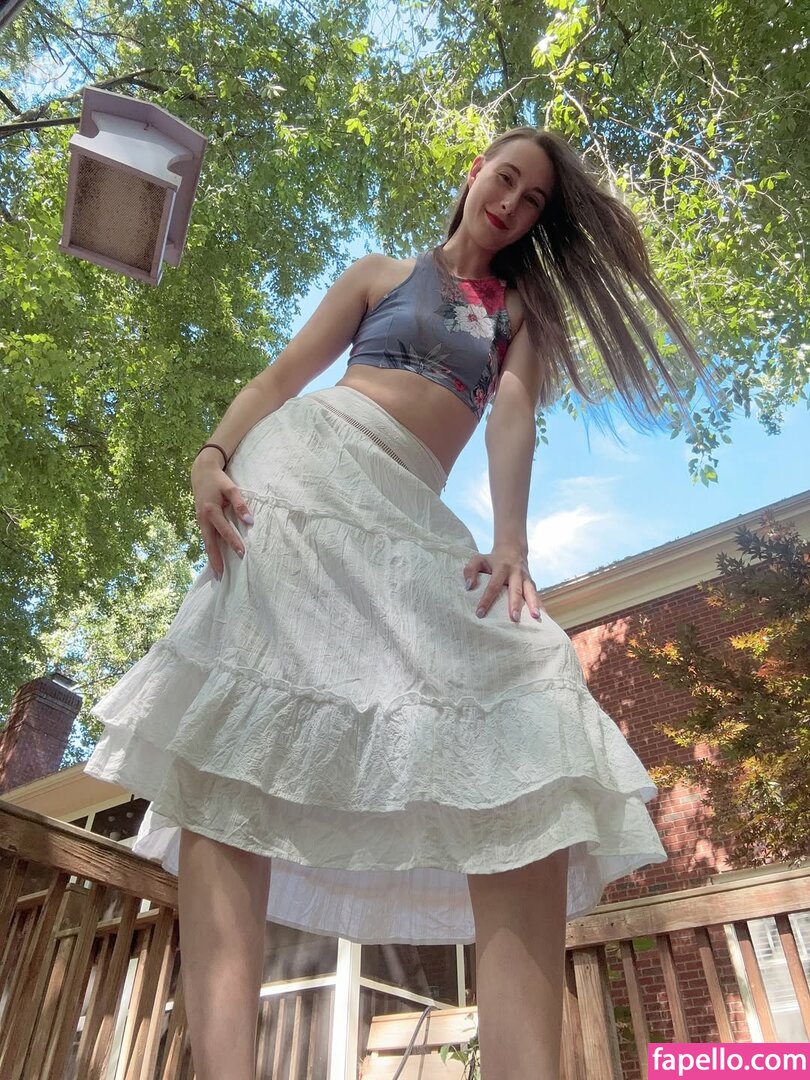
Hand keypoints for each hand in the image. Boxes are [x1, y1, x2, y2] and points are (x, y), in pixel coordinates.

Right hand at [191, 454, 253, 578]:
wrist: (201, 472)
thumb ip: (240, 504)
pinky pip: (206, 538)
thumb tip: (250, 522)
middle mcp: (203, 519)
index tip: (242, 553)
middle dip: (216, 560)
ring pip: (206, 543)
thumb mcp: (231, 488)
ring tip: (218, 573)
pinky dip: (210, 549)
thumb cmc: (218, 480)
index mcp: (211, 510)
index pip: (224, 530)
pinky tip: (215, 559)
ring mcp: (200, 521)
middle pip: (209, 543)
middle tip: (221, 576)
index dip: (233, 542)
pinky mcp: (201, 521)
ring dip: (212, 557)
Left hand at [463, 544, 544, 622]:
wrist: (512, 549)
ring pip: (530, 591)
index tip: (480, 613)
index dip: (486, 600)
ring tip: (535, 617)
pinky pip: (537, 594)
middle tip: (514, 618)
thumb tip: (469, 587)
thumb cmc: (492, 559)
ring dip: (534, 604)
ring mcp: (526, 578)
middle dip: (515, 604)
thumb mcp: (478, 559)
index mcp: (501, 568)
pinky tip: (544, 617)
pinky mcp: (531, 583)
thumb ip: (470, 570)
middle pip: (516, 589)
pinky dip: (541, 605)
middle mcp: (515, 573)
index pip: (493, 586)